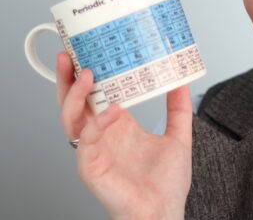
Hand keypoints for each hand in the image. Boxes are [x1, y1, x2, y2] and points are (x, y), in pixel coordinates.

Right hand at [56, 52, 191, 219]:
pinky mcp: (91, 167)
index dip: (89, 74)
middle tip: (70, 55)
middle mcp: (102, 135)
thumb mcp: (178, 136)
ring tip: (88, 74)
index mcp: (118, 125)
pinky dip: (97, 123)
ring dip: (76, 95)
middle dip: (69, 78)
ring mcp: (93, 150)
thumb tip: (182, 80)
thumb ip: (179, 109)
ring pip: (72, 118)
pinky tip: (113, 110)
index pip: (97, 94)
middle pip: (76, 102)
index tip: (89, 50)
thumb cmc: (167, 183)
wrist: (164, 213)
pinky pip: (86, 140)